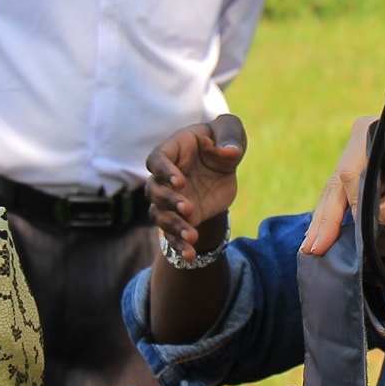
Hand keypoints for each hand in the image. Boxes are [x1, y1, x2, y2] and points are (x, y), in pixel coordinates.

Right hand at [147, 115, 245, 259]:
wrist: (223, 166)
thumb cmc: (222, 140)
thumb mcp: (229, 130)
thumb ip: (228, 137)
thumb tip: (230, 152)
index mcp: (173, 150)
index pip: (157, 160)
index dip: (164, 171)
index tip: (180, 181)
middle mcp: (165, 177)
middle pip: (154, 191)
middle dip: (169, 201)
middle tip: (188, 208)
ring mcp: (170, 199)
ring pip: (159, 215)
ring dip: (173, 227)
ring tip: (193, 237)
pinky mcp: (180, 217)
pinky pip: (172, 234)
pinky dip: (179, 245)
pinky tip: (190, 254)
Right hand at [301, 106, 384, 255]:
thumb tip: (378, 219)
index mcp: (374, 130)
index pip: (352, 173)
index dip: (353, 206)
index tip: (358, 234)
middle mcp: (359, 136)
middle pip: (337, 181)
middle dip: (326, 218)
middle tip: (312, 249)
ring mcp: (358, 147)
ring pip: (335, 187)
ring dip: (324, 218)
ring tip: (310, 247)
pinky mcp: (362, 160)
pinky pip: (344, 188)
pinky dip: (334, 210)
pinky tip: (322, 231)